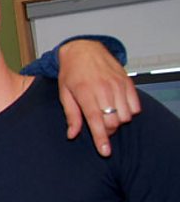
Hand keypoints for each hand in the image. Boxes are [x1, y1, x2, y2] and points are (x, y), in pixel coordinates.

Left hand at [57, 38, 140, 156]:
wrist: (83, 49)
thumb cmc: (71, 73)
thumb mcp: (64, 94)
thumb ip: (71, 115)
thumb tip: (72, 135)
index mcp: (85, 93)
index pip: (96, 121)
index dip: (101, 139)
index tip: (105, 152)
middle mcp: (104, 89)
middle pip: (113, 122)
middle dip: (107, 130)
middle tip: (99, 125)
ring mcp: (118, 85)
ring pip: (125, 116)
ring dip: (118, 121)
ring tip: (107, 114)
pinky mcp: (128, 82)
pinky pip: (135, 106)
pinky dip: (129, 112)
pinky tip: (118, 107)